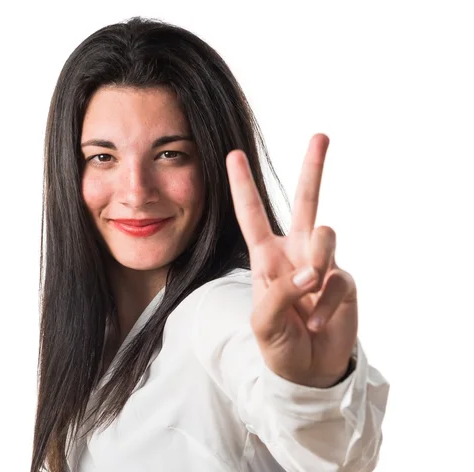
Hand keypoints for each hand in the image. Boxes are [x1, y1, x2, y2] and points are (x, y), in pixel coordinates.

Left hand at [226, 134, 357, 387]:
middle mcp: (295, 252)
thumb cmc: (279, 343)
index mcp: (267, 257)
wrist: (308, 371)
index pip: (252, 215)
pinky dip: (327, 304)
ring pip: (324, 234)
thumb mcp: (263, 322)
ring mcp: (322, 264)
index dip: (242, 186)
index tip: (233, 155)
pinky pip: (339, 279)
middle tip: (320, 135)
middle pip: (305, 202)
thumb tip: (312, 273)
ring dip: (316, 260)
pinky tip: (317, 323)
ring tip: (309, 291)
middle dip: (313, 169)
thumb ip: (279, 294)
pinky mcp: (345, 281)